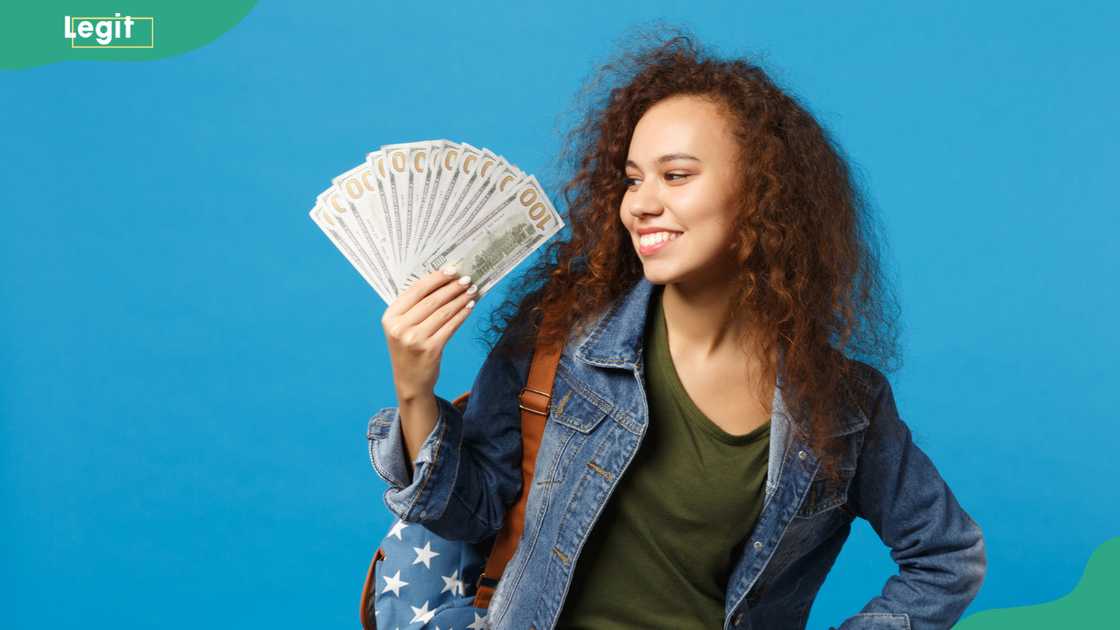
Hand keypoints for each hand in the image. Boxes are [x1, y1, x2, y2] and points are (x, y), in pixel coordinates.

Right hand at [382, 267, 478, 400]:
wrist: (410, 381)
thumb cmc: (408, 349)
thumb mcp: (402, 327)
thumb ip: (414, 307)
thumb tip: (443, 282)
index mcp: (390, 317)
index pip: (415, 291)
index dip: (436, 278)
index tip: (451, 270)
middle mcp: (400, 328)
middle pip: (432, 300)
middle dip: (452, 287)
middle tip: (467, 279)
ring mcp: (415, 339)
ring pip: (444, 312)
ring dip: (460, 299)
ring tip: (472, 291)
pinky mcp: (431, 349)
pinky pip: (451, 326)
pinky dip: (462, 315)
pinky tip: (470, 307)